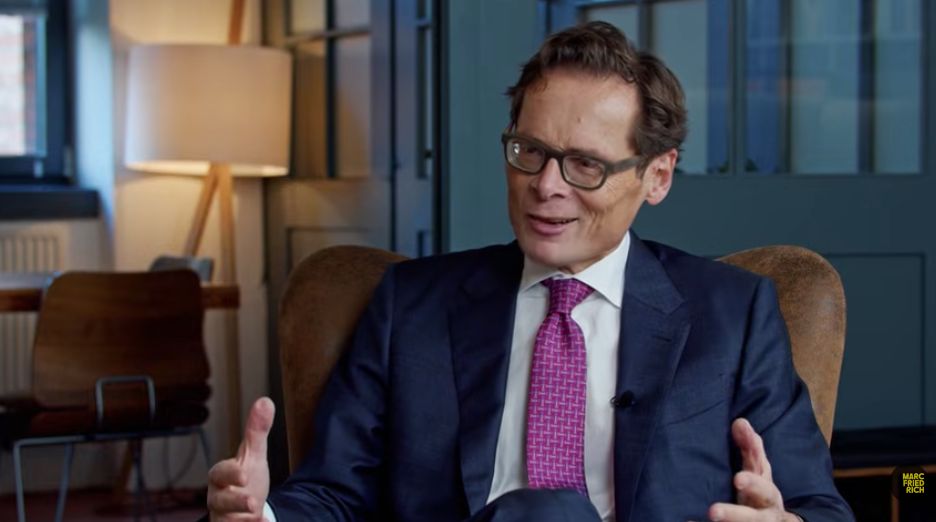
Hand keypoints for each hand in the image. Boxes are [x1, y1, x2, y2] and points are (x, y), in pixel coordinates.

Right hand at [208, 397, 274, 521]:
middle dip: (235, 502)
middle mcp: (218, 499)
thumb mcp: (253, 455)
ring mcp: (224, 518)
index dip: (230, 474)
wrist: (246, 509)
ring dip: (241, 519)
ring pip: (225, 520)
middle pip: (220, 501)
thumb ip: (257, 431)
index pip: (219, 474)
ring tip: (257, 514)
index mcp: (221, 477)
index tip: (244, 475)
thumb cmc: (246, 479)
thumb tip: (265, 400)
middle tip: (252, 502)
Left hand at [707, 418, 801, 521]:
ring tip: (708, 514)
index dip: (753, 484)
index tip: (738, 479)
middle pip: (754, 518)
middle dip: (736, 514)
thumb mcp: (759, 473)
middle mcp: (764, 516)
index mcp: (767, 496)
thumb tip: (740, 421)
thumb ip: (751, 449)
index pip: (763, 488)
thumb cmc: (761, 494)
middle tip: (713, 511)